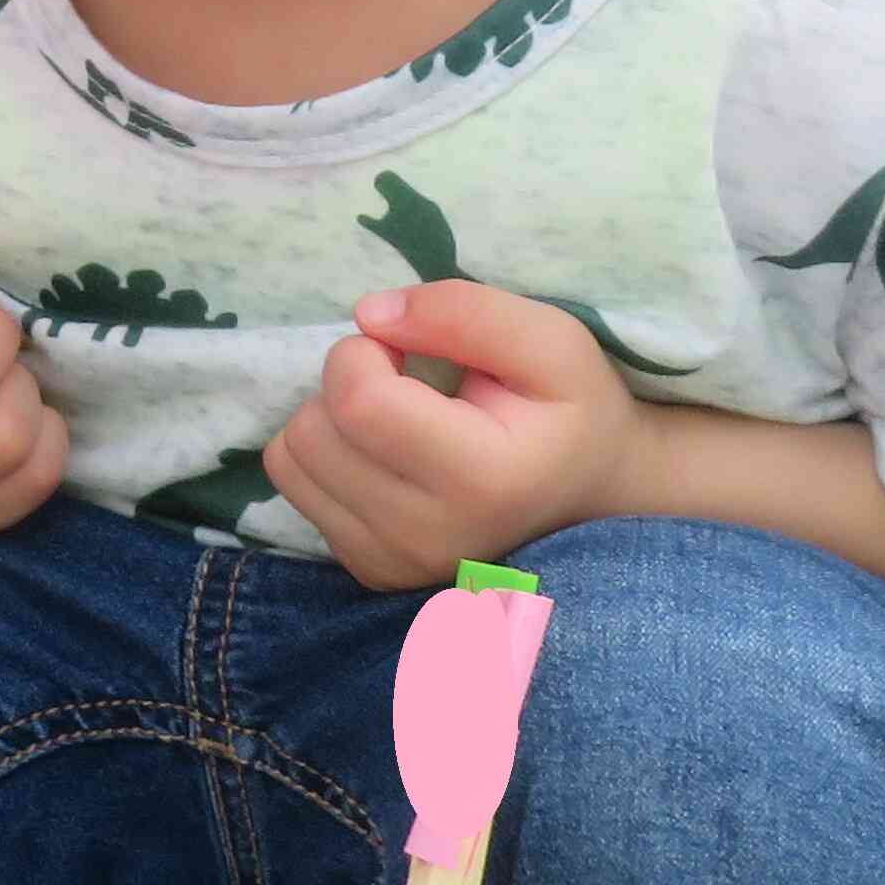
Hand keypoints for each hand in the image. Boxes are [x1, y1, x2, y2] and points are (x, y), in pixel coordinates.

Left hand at [267, 278, 634, 588]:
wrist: (594, 498)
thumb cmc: (572, 411)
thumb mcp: (549, 340)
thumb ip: (464, 312)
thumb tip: (368, 315)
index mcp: (481, 478)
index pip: (356, 400)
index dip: (363, 352)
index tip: (405, 350)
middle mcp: (429, 536)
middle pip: (312, 431)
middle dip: (344, 384)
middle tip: (406, 385)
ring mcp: (395, 564)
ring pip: (290, 460)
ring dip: (330, 421)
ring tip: (397, 420)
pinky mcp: (371, 572)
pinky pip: (299, 492)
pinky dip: (329, 460)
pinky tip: (389, 457)